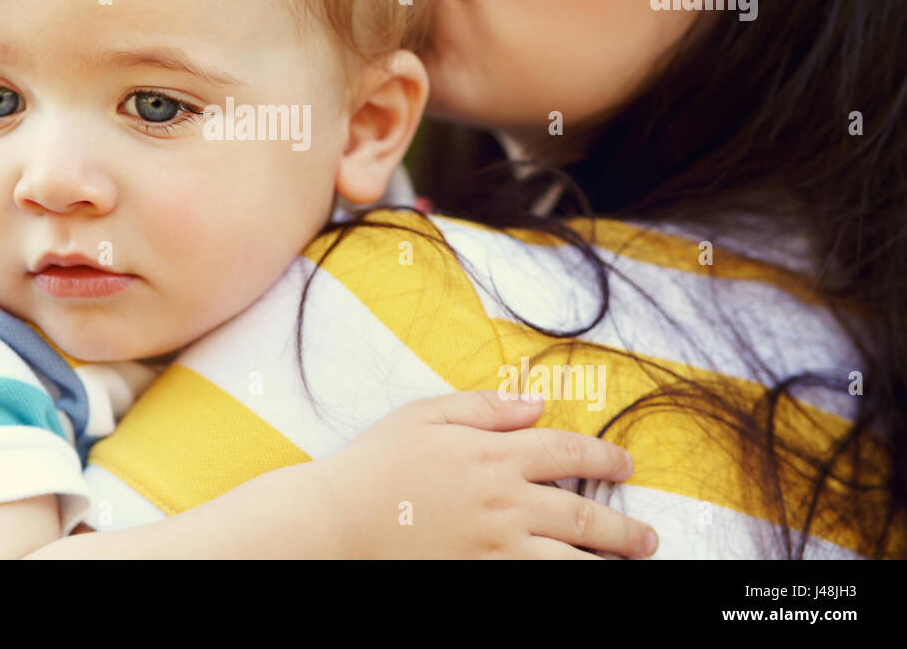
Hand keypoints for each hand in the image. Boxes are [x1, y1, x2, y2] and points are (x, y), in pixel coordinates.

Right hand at [315, 390, 657, 558]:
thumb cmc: (378, 463)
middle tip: (645, 537)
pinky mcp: (482, 574)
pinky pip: (539, 582)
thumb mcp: (426, 414)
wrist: (340, 519)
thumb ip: (486, 407)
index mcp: (494, 454)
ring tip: (630, 564)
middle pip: (584, 514)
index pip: (568, 451)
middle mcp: (505, 501)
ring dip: (608, 562)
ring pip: (572, 560)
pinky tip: (580, 579)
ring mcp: (496, 545)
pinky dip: (566, 581)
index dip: (604, 456)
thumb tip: (537, 402)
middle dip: (623, 527)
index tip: (624, 463)